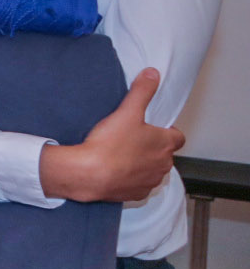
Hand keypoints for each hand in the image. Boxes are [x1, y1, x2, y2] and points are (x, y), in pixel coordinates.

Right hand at [40, 68, 183, 202]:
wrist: (89, 174)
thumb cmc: (110, 144)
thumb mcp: (126, 111)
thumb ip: (142, 91)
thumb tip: (153, 74)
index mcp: (165, 144)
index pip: (178, 137)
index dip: (167, 132)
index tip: (152, 128)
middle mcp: (163, 165)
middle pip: (165, 154)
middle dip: (152, 148)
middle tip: (131, 140)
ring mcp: (150, 181)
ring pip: (152, 171)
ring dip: (143, 165)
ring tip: (121, 156)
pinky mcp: (136, 194)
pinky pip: (139, 186)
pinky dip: (131, 180)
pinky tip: (115, 172)